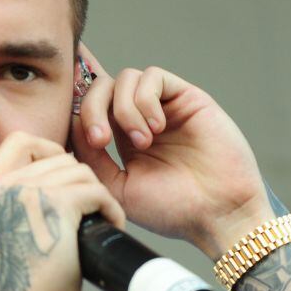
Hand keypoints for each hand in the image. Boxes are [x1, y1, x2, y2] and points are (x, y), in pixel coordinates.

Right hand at [0, 132, 124, 290]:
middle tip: (88, 209)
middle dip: (79, 181)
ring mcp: (26, 193)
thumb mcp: (1, 235)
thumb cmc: (19, 289)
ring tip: (101, 221)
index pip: (19, 141)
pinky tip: (111, 225)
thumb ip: (11, 204)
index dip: (48, 151)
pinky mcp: (56, 206)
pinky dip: (110, 208)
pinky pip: (96, 191)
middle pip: (56, 156)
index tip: (64, 179)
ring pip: (79, 172)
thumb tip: (48, 181)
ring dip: (97, 196)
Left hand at [70, 43, 273, 258]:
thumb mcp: (118, 189)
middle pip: (101, 88)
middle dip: (92, 110)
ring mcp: (162, 106)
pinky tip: (157, 129)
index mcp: (121, 140)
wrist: (218, 213)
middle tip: (101, 141)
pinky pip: (152, 77)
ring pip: (125, 79)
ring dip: (124, 110)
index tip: (81, 138)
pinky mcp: (185, 97)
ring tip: (143, 143)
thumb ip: (92, 158)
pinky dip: (145, 100)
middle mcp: (140, 119)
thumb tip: (72, 127)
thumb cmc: (172, 209)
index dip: (76, 112)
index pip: (88, 109)